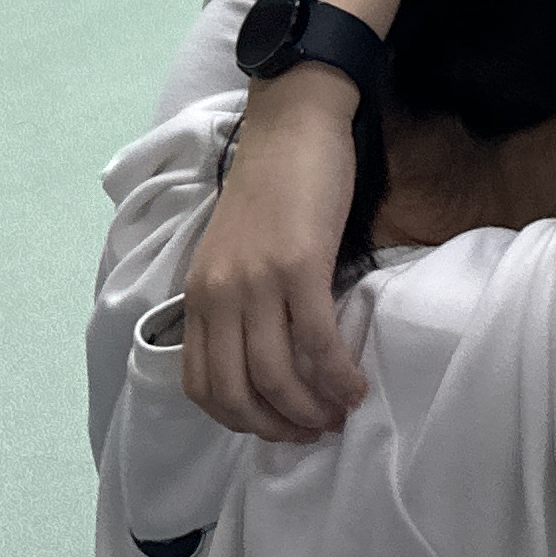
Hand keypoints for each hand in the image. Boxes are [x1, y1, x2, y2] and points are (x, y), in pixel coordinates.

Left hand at [180, 80, 369, 443]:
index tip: (275, 426)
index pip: (202, 384)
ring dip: (310, 410)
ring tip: (337, 414)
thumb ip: (236, 299)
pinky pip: (317, 342)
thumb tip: (264, 355)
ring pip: (276, 376)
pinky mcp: (299, 266)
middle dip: (276, 426)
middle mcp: (220, 293)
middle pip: (236, 392)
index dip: (240, 419)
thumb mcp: (233, 250)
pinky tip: (355, 385)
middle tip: (311, 431)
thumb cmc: (271, 185)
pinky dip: (337, 376)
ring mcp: (257, 281)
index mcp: (200, 293)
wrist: (292, 124)